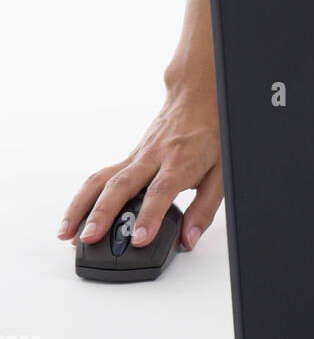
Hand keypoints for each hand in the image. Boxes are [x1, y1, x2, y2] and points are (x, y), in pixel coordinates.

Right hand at [57, 87, 222, 252]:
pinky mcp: (127, 159)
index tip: (139, 239)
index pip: (161, 190)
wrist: (196, 98)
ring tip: (67, 233)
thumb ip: (204, 208)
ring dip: (81, 206)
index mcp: (179, 161)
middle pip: (122, 185)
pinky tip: (74, 218)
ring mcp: (136, 157)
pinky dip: (83, 197)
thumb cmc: (210, 134)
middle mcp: (152, 158)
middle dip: (103, 213)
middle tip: (89, 238)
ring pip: (101, 179)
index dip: (150, 215)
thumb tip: (188, 239)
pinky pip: (100, 177)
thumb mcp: (221, 172)